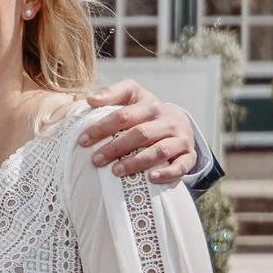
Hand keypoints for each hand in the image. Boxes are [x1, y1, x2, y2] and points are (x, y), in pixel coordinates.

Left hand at [79, 80, 200, 186]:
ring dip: (137, 162)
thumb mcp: (132, 96)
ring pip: (160, 150)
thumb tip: (89, 98)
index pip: (123, 115)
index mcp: (149, 104)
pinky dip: (167, 173)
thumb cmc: (146, 113)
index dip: (101, 127)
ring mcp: (180, 138)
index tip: (82, 140)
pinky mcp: (189, 155)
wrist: (180, 123)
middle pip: (140, 133)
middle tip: (96, 161)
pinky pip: (182, 165)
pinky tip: (151, 178)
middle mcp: (166, 119)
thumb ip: (111, 93)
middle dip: (116, 148)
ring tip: (116, 172)